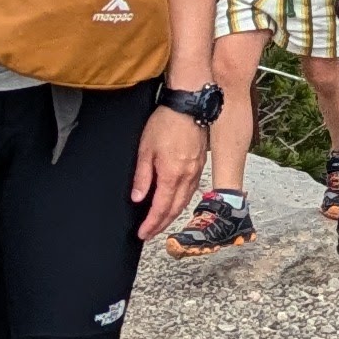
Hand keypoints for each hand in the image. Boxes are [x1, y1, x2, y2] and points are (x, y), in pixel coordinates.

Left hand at [131, 99, 210, 234]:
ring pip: (184, 202)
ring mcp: (196, 171)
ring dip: (172, 215)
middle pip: (174, 209)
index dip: (151, 224)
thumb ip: (142, 176)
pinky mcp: (200, 164)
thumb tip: (138, 198)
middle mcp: (187, 177)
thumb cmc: (166, 122)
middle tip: (149, 233)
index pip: (161, 208)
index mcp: (172, 175)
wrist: (189, 105)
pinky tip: (175, 201)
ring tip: (160, 221)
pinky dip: (182, 202)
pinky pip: (191, 190)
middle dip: (161, 224)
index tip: (142, 233)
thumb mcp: (145, 149)